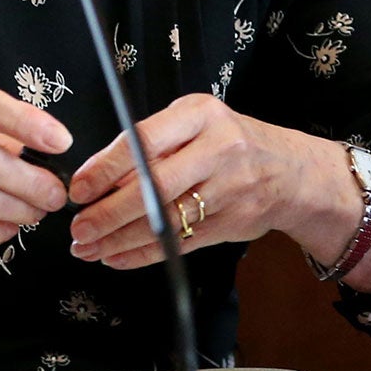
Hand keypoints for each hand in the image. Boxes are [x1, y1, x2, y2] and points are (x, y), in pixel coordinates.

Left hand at [66, 93, 350, 270]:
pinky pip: (181, 243)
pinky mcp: (234, 222)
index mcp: (201, 114)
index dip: (107, 168)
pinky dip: (144, 254)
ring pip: (166, 220)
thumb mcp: (195, 124)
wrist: (292, 171)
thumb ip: (154, 147)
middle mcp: (219, 148)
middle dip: (109, 212)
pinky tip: (117, 256)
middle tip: (79, 227)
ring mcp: (230, 188)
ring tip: (89, 247)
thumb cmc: (231, 142)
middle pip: (155, 186)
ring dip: (120, 238)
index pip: (145, 140)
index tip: (79, 188)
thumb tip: (99, 180)